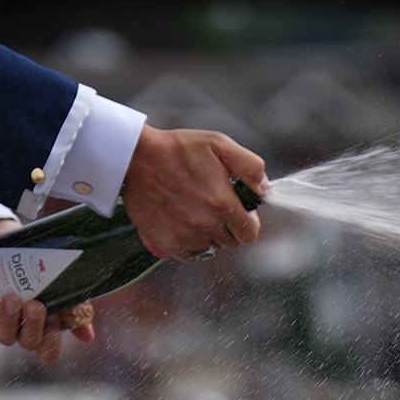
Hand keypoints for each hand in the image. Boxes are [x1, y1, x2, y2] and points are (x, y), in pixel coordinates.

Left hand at [0, 218, 94, 362]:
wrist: (2, 248)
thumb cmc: (35, 271)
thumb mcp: (60, 287)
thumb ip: (75, 310)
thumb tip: (87, 337)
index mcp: (43, 330)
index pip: (48, 352)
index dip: (51, 344)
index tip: (55, 321)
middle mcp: (21, 332)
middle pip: (28, 343)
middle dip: (33, 326)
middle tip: (36, 305)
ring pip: (4, 335)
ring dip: (9, 319)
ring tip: (13, 298)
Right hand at [122, 127, 267, 260]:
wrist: (134, 156)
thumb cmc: (177, 148)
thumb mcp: (219, 144)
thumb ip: (249, 166)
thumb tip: (265, 189)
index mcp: (224, 204)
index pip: (250, 233)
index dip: (247, 223)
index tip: (237, 212)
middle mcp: (207, 224)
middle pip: (231, 242)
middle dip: (228, 227)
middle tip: (214, 207)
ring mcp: (186, 235)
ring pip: (210, 248)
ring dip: (208, 235)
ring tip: (195, 212)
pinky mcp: (167, 242)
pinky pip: (189, 255)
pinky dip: (189, 245)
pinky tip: (183, 225)